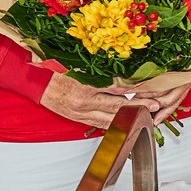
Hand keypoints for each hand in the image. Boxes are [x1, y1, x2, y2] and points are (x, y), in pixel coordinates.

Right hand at [39, 74, 183, 131]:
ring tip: (146, 116)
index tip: (153, 95)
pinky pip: (99, 123)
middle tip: (156, 107)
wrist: (34, 83)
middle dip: (138, 108)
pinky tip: (124, 123)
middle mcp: (85, 103)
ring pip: (110, 118)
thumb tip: (124, 74)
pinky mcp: (77, 118)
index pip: (119, 92)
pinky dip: (113, 123)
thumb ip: (101, 72)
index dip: (137, 95)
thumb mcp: (79, 67)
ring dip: (129, 118)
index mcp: (87, 88)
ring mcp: (81, 113)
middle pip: (118, 108)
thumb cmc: (54, 71)